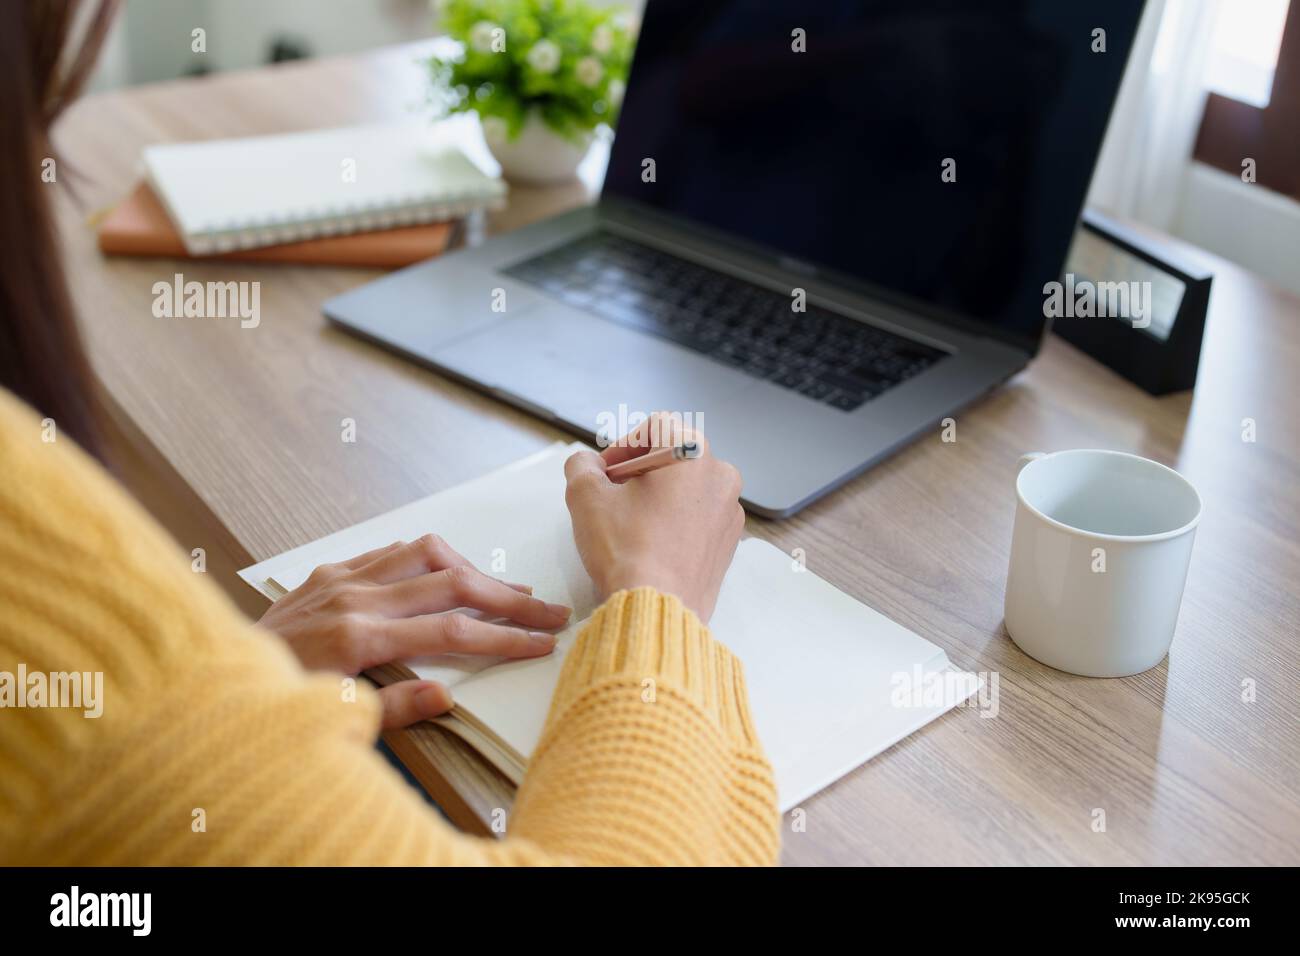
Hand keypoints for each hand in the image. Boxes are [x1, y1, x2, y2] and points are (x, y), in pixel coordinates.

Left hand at [257, 534, 570, 728]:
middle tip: (548, 610)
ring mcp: (340, 578)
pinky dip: (430, 558)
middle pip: (453, 584)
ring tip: (505, 590)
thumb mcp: (333, 721)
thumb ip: (393, 709)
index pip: (453, 632)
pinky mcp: (327, 572)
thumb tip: (446, 698)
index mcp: (357, 638)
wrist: (206, 683)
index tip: (540, 642)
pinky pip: (391, 550)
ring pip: (426, 553)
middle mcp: (353, 597)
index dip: (504, 637)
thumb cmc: (269, 707)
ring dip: (474, 569)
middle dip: (509, 598)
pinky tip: (448, 571)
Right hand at [564, 414, 744, 621]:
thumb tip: (587, 465)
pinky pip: (700, 517)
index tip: (605, 473)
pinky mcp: (729, 541)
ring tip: (631, 523)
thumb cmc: (627, 550)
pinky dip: (677, 521)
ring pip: (689, 487)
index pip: (654, 427)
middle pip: (674, 456)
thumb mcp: (585, 497)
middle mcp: (720, 474)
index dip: (622, 446)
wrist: (657, 607)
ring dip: (659, 496)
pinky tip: (652, 543)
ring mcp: (729, 509)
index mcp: (691, 452)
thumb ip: (581, 466)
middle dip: (640, 471)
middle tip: (613, 495)